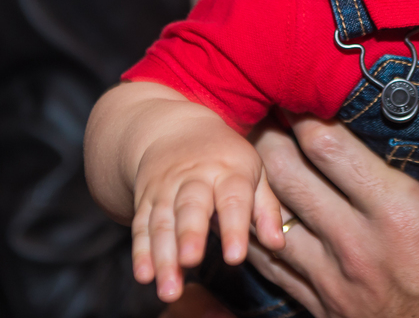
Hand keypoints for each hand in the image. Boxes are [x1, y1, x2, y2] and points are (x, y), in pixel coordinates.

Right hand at [131, 127, 283, 301]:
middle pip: (190, 207)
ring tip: (168, 289)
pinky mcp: (144, 199)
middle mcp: (194, 177)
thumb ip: (266, 209)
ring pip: (162, 222)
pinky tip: (144, 276)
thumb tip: (277, 244)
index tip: (235, 257)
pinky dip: (141, 252)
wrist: (172, 128)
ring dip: (163, 256)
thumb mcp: (253, 172)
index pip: (233, 198)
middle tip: (191, 261)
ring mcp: (165, 188)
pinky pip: (141, 226)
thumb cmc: (224, 158)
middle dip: (189, 235)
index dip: (234, 227)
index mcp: (229, 169)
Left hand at [245, 115, 418, 317]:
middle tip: (271, 108)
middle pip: (282, 173)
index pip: (328, 148)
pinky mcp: (321, 310)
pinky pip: (267, 266)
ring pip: (264, 219)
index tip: (306, 86)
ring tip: (258, 151)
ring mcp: (332, 284)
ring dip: (255, 183)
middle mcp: (356, 249)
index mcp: (403, 219)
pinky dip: (253, 232)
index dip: (307, 112)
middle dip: (270, 136)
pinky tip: (257, 210)